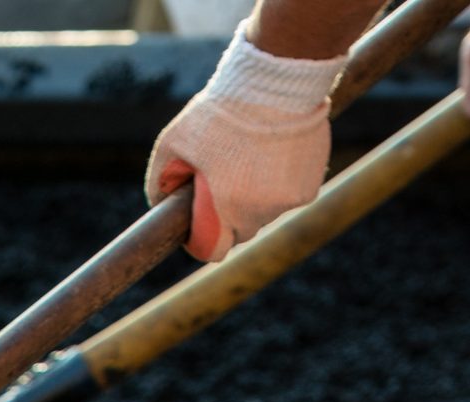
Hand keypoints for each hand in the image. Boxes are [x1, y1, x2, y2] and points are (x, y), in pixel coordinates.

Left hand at [144, 34, 344, 262]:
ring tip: (248, 162)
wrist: (277, 83)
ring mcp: (288, 201)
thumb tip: (159, 204)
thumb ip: (160, 180)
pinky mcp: (310, 187)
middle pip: (240, 231)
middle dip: (228, 216)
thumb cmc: (221, 112)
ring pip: (265, 213)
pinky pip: (287, 197)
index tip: (197, 222)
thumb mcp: (174, 142)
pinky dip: (279, 185)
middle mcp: (260, 211)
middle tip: (223, 183)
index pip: (213, 249)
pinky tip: (272, 156)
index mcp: (226, 207)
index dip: (201, 239)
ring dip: (255, 199)